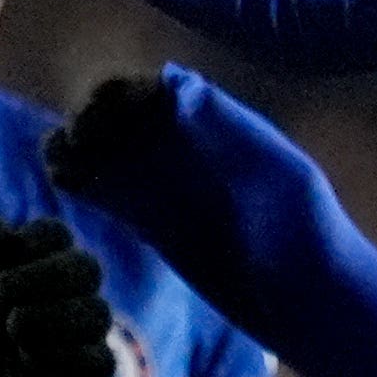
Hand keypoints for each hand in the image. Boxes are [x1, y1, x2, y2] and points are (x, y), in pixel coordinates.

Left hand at [0, 216, 114, 376]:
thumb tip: (2, 225)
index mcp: (25, 271)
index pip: (57, 235)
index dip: (36, 239)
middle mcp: (56, 304)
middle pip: (87, 267)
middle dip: (48, 274)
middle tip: (0, 295)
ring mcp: (72, 345)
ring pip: (101, 313)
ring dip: (56, 314)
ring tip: (13, 329)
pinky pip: (101, 361)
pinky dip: (66, 354)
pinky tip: (28, 359)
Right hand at [44, 67, 349, 326]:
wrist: (310, 295)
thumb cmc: (306, 231)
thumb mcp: (278, 172)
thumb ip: (228, 128)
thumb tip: (173, 80)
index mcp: (214, 122)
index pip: (152, 90)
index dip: (119, 95)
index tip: (100, 116)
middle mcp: (184, 145)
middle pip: (120, 114)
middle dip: (92, 120)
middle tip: (78, 145)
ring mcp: (166, 183)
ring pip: (106, 149)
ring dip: (78, 147)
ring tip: (66, 162)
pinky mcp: (152, 222)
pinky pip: (106, 189)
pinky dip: (80, 179)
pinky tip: (67, 183)